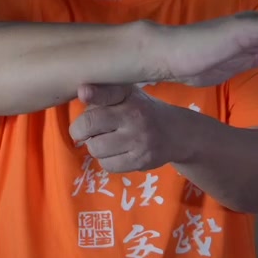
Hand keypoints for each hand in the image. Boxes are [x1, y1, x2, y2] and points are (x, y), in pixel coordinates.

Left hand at [68, 83, 185, 173]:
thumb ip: (103, 96)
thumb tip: (80, 98)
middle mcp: (134, 116)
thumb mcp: (128, 96)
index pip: (108, 93)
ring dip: (94, 146)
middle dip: (79, 130)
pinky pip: (107, 165)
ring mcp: (139, 140)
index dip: (93, 93)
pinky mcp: (141, 160)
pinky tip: (116, 152)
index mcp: (129, 96)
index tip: (83, 93)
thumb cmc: (143, 111)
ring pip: (95, 148)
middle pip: (90, 124)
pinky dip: (106, 160)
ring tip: (106, 141)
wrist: (178, 132)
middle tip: (84, 131)